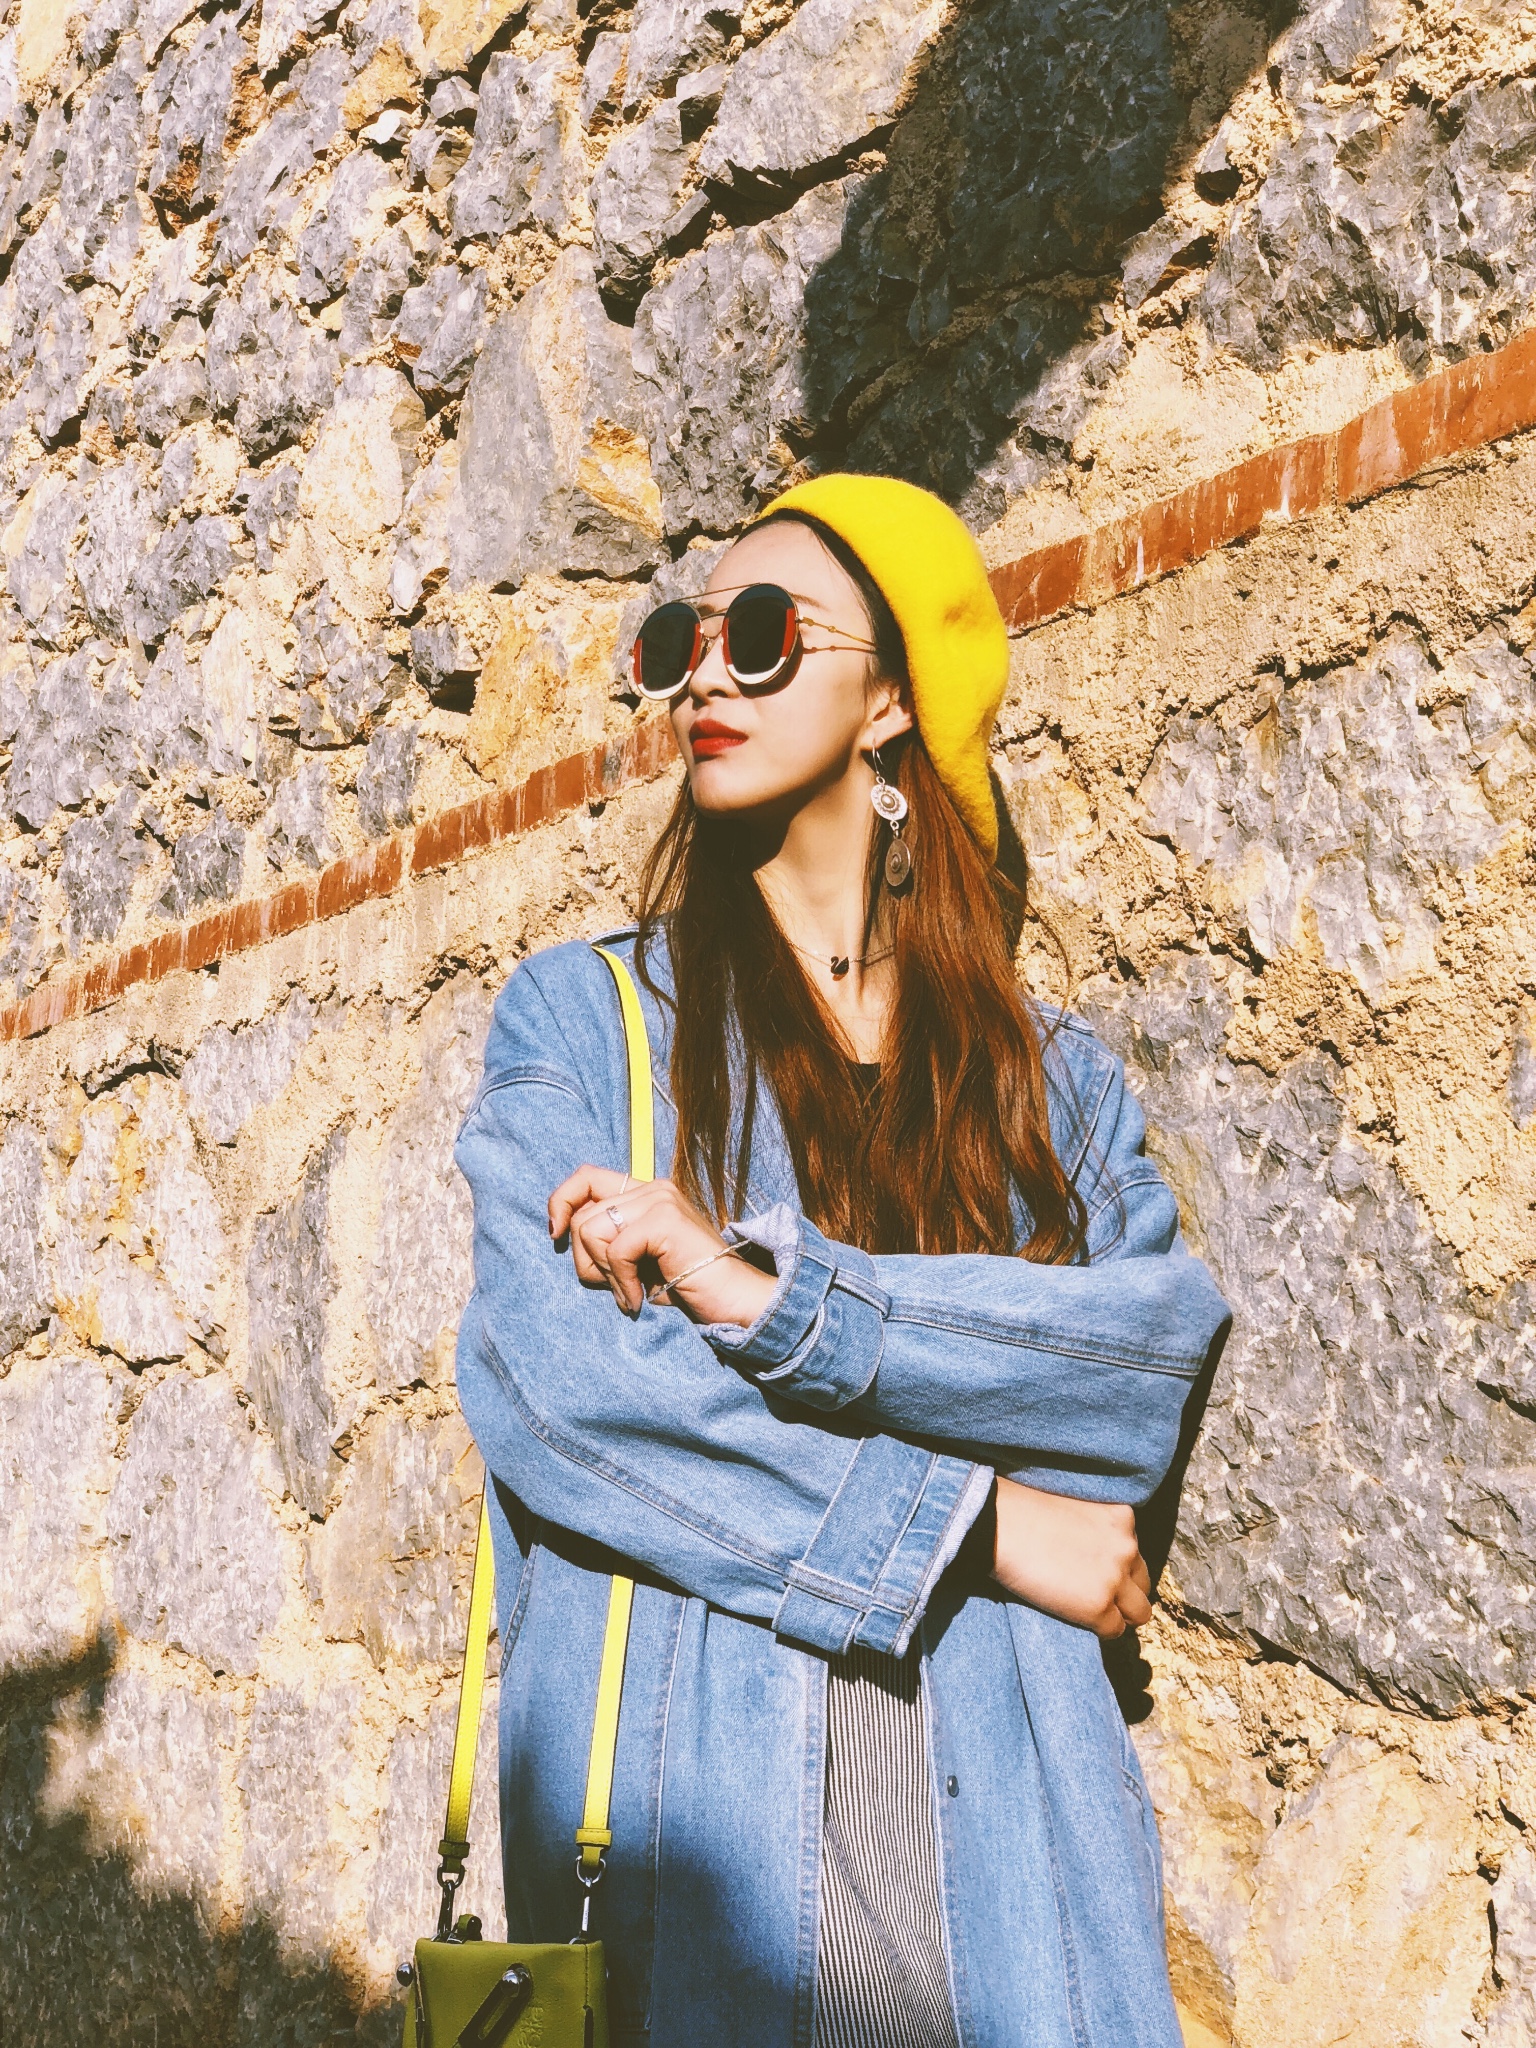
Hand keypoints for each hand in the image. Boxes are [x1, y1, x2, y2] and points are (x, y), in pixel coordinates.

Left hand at [549, 1165, 778, 1326]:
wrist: (732, 1301)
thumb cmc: (684, 1286)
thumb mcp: (635, 1259)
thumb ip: (607, 1238)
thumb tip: (560, 1230)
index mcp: (646, 1193)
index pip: (586, 1176)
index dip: (561, 1201)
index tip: (555, 1235)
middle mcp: (653, 1188)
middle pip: (582, 1213)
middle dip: (586, 1259)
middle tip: (615, 1286)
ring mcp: (661, 1200)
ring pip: (591, 1231)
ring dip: (604, 1274)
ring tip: (630, 1294)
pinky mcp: (665, 1219)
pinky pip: (615, 1250)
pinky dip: (619, 1282)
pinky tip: (637, 1300)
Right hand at [989, 1477, 1152, 1638]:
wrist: (999, 1525)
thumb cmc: (1024, 1512)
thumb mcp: (1075, 1510)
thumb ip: (1096, 1531)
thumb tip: (1095, 1558)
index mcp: (1123, 1519)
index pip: (1134, 1554)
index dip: (1117, 1566)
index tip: (1095, 1571)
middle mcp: (1127, 1548)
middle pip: (1143, 1584)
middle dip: (1124, 1592)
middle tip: (1094, 1593)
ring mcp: (1115, 1580)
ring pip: (1139, 1613)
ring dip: (1118, 1614)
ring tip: (1090, 1610)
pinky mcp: (1098, 1607)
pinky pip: (1113, 1631)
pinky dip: (1098, 1629)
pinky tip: (1075, 1617)